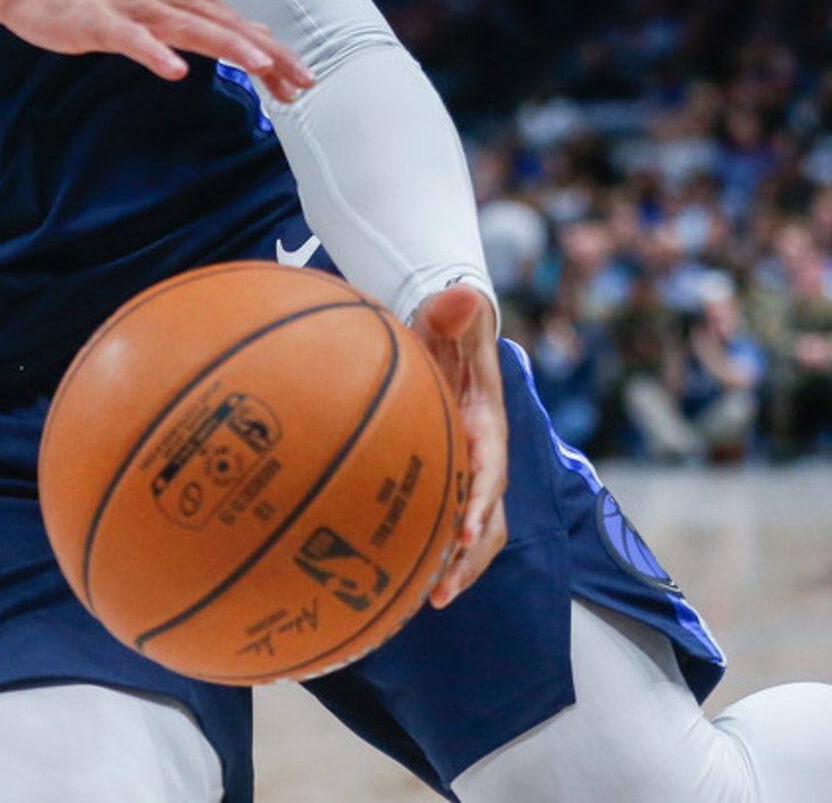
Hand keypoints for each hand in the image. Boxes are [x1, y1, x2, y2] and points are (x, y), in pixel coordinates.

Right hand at [0, 0, 311, 102]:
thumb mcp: (157, 3)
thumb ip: (202, 20)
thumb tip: (254, 37)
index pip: (237, 25)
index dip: (273, 54)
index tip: (304, 82)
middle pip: (225, 26)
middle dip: (267, 54)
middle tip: (302, 82)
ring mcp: (133, 5)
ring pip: (189, 27)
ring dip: (226, 44)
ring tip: (258, 66)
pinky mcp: (99, 20)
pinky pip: (132, 38)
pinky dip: (154, 52)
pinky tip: (173, 70)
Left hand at [413, 284, 508, 608]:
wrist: (449, 335)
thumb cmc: (446, 326)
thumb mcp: (449, 314)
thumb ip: (453, 309)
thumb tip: (462, 293)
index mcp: (486, 420)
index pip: (490, 466)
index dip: (480, 500)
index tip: (463, 530)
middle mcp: (485, 453)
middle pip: (489, 515)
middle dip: (470, 555)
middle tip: (443, 590)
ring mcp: (470, 469)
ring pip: (476, 528)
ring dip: (458, 565)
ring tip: (430, 599)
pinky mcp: (451, 477)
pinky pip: (449, 518)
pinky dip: (436, 549)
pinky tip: (403, 577)